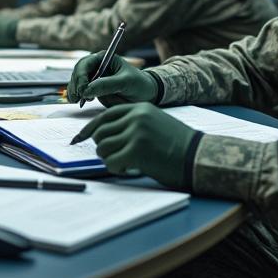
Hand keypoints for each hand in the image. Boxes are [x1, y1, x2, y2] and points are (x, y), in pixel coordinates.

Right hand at [66, 53, 156, 105]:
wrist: (145, 94)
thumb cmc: (139, 83)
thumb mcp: (126, 82)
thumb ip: (107, 85)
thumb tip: (87, 90)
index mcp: (104, 58)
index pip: (86, 63)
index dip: (81, 75)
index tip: (83, 89)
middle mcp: (97, 66)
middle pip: (78, 72)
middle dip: (75, 84)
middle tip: (78, 97)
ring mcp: (94, 78)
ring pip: (77, 82)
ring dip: (74, 91)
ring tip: (77, 101)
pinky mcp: (93, 89)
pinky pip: (81, 92)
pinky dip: (77, 97)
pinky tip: (78, 102)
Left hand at [72, 104, 197, 187]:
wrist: (197, 155)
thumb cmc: (177, 144)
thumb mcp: (154, 123)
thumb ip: (131, 125)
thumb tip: (104, 137)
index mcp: (139, 109)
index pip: (105, 116)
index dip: (90, 128)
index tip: (79, 138)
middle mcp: (135, 117)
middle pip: (100, 132)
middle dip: (102, 147)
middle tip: (115, 157)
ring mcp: (135, 133)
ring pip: (102, 147)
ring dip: (109, 158)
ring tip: (125, 162)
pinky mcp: (136, 151)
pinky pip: (111, 161)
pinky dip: (116, 168)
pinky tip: (129, 169)